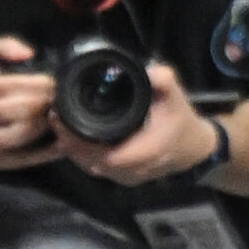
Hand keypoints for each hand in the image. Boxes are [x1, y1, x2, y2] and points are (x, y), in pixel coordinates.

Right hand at [0, 37, 64, 169]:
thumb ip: (2, 46)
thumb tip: (27, 53)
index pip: (4, 87)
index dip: (32, 84)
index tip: (54, 82)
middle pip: (7, 112)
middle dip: (38, 105)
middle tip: (61, 99)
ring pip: (10, 138)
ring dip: (39, 129)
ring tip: (60, 118)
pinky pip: (17, 160)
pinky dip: (41, 154)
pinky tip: (61, 145)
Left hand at [52, 64, 219, 186]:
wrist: (194, 147)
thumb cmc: (181, 120)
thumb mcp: (176, 95)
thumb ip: (164, 81)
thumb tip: (148, 71)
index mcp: (145, 152)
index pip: (106, 156)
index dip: (81, 143)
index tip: (64, 120)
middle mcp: (133, 170)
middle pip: (92, 163)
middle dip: (70, 143)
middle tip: (55, 118)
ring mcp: (127, 177)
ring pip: (91, 167)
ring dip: (73, 149)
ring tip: (58, 125)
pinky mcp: (123, 176)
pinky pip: (96, 168)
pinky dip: (82, 154)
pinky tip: (71, 138)